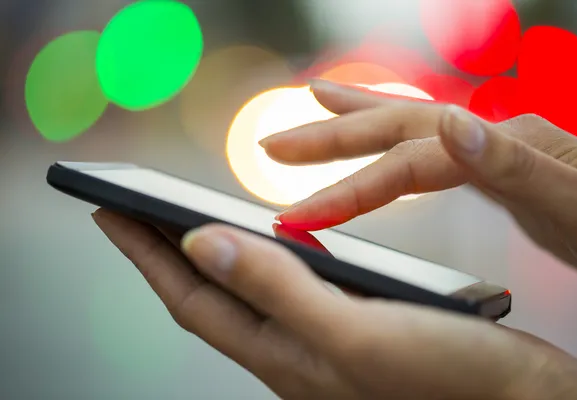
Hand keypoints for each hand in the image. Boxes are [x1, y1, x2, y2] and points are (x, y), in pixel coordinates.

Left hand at [93, 210, 576, 399]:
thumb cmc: (447, 377)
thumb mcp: (353, 331)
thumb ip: (277, 290)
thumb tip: (201, 243)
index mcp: (284, 355)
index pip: (191, 298)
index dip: (144, 253)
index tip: (110, 210)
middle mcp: (294, 351)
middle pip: (210, 295)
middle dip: (163, 251)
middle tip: (132, 210)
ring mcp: (323, 341)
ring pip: (249, 292)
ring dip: (213, 254)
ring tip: (188, 223)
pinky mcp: (354, 329)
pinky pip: (290, 290)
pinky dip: (268, 260)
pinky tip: (275, 244)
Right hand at [259, 80, 576, 278]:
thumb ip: (513, 163)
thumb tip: (450, 123)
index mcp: (505, 147)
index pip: (408, 164)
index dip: (349, 187)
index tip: (299, 213)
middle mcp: (493, 139)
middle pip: (396, 126)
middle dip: (331, 136)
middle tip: (274, 142)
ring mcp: (494, 151)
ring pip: (410, 126)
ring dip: (357, 118)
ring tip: (316, 106)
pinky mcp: (497, 170)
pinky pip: (432, 149)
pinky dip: (396, 142)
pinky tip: (386, 144)